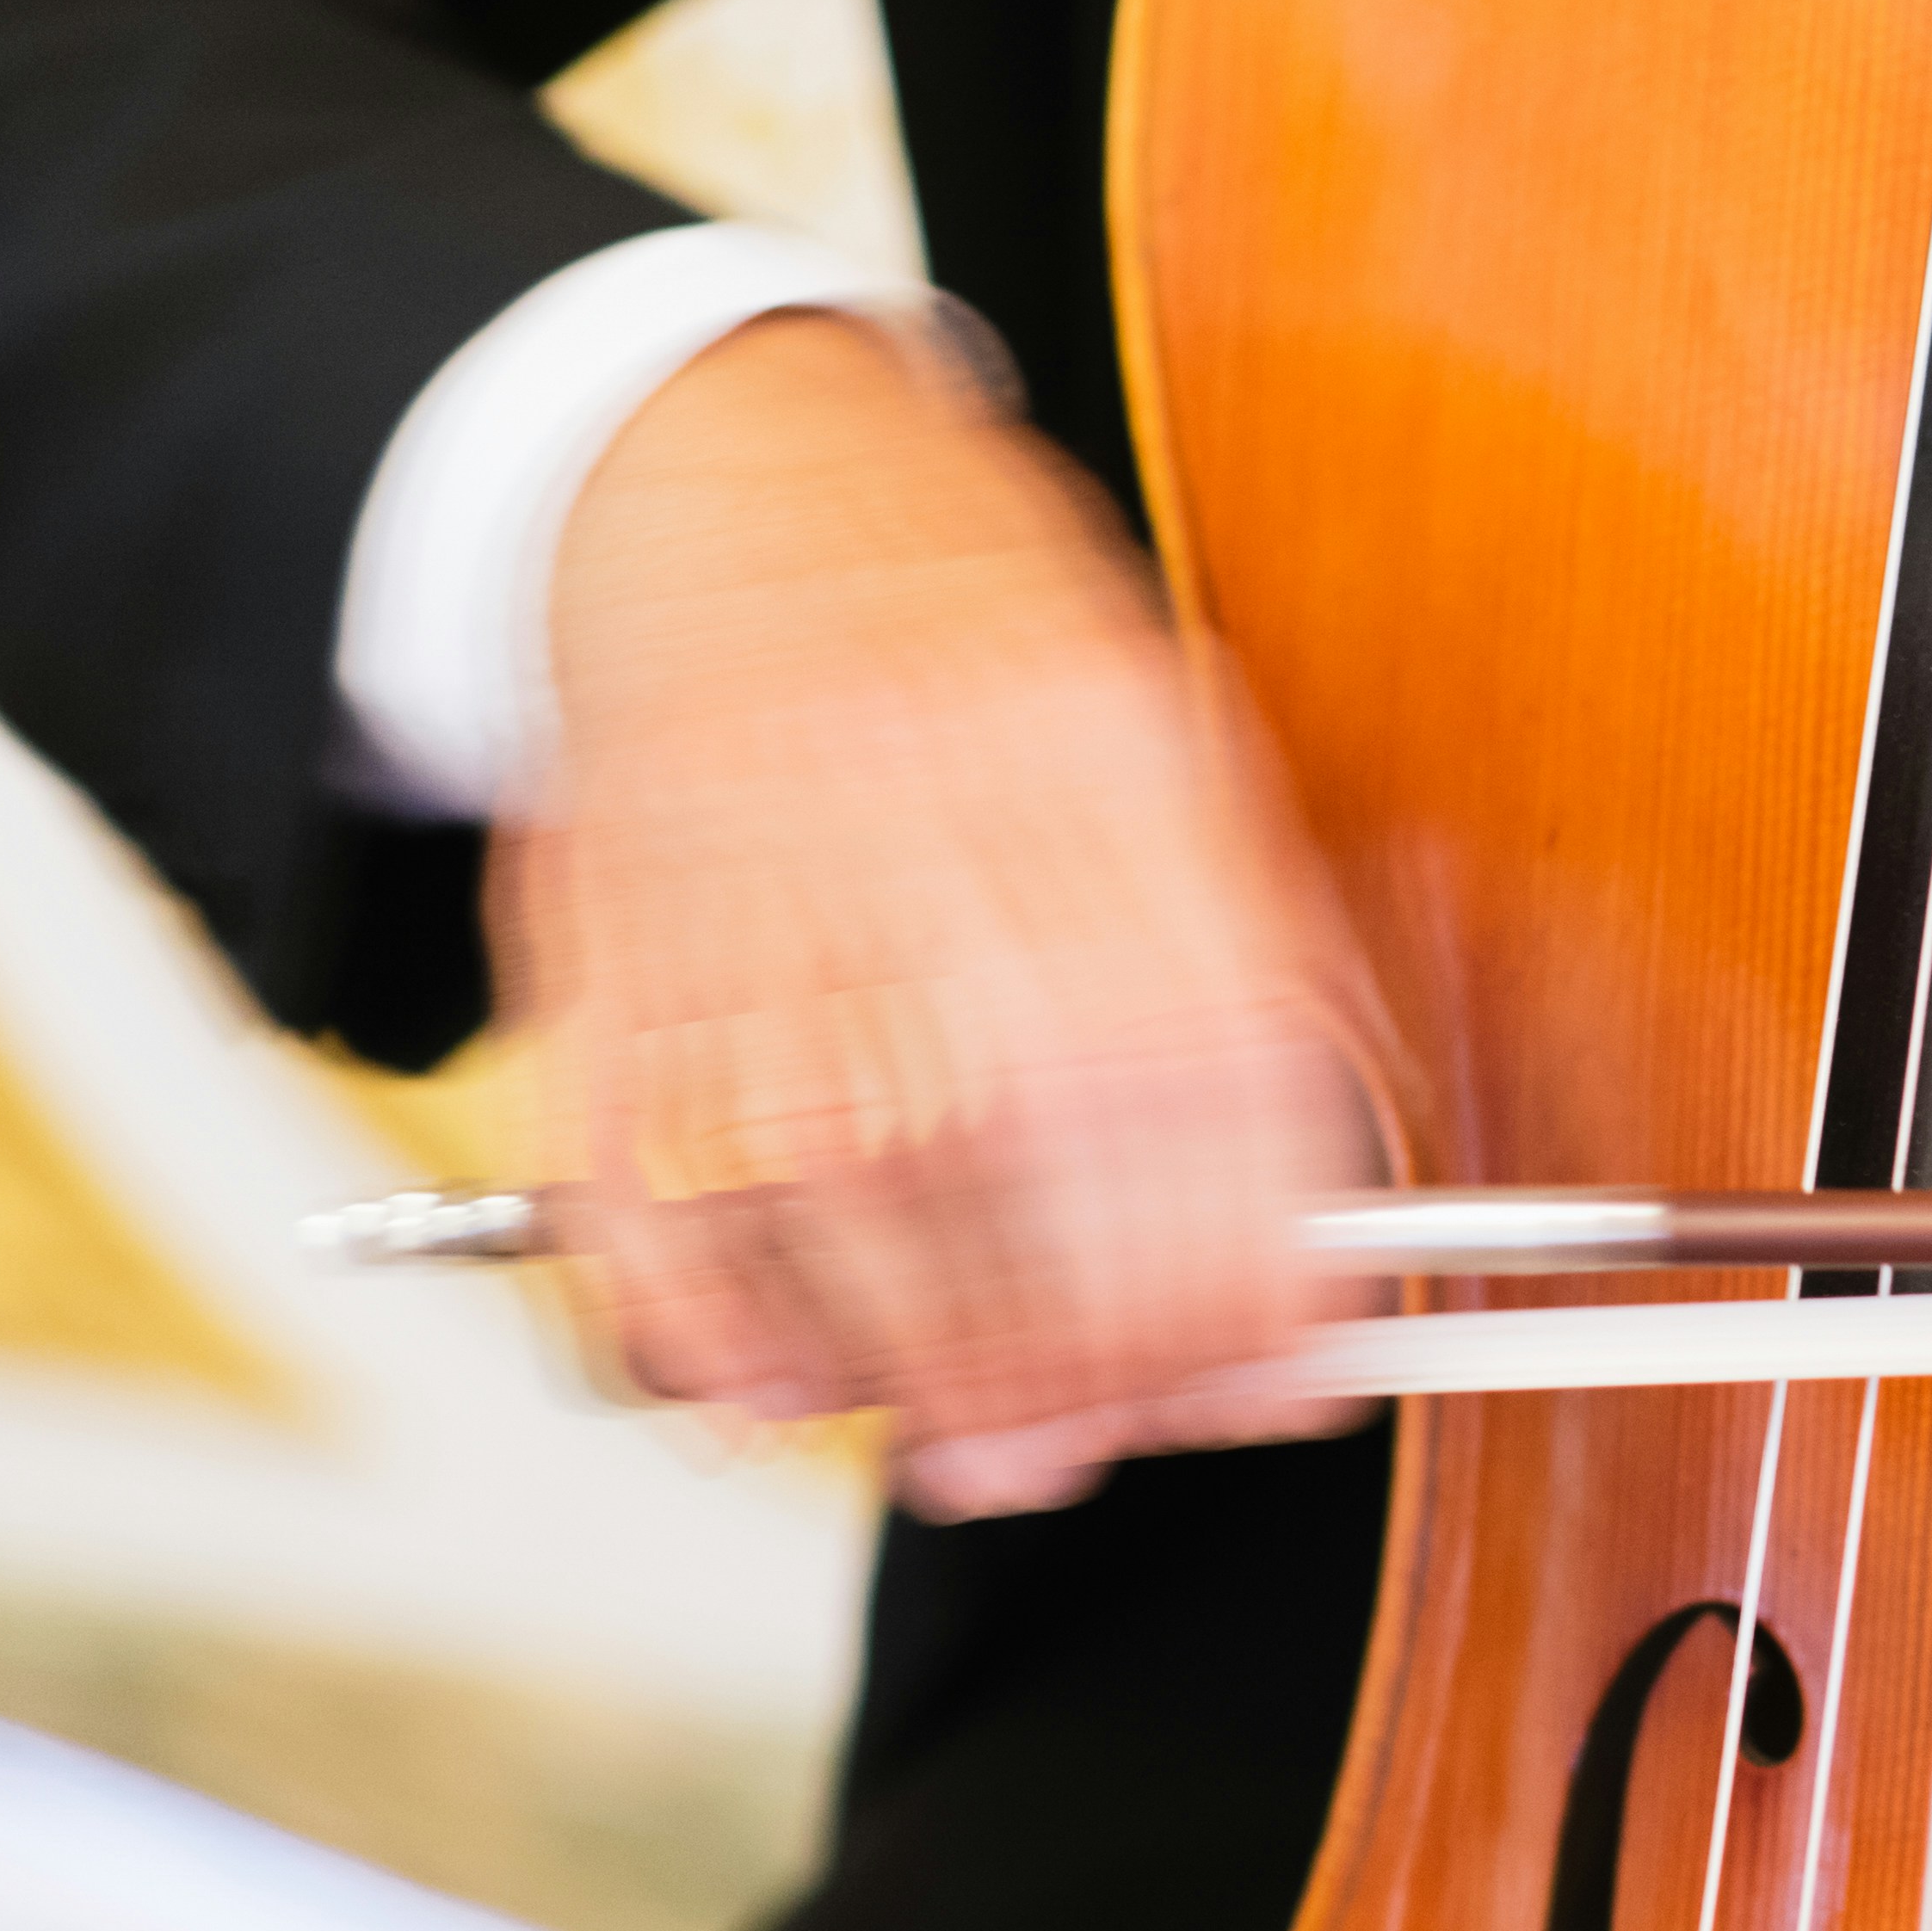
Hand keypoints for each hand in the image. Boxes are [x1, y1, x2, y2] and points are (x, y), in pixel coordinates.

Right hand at [492, 312, 1378, 1517]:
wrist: (713, 492)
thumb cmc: (970, 630)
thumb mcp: (1169, 736)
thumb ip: (1262, 964)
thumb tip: (1330, 1232)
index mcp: (1075, 752)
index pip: (1185, 1073)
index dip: (1245, 1269)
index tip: (1291, 1369)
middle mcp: (895, 842)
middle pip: (1018, 1174)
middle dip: (1108, 1362)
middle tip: (1146, 1423)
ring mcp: (733, 933)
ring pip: (841, 1239)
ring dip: (940, 1392)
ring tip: (1002, 1439)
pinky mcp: (601, 1008)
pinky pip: (650, 1240)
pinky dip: (723, 1357)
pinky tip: (807, 1385)